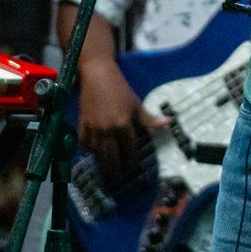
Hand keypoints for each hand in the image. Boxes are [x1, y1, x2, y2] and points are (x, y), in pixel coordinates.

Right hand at [77, 58, 162, 174]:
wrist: (97, 75)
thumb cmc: (119, 89)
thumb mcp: (136, 103)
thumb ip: (149, 118)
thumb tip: (168, 123)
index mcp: (123, 125)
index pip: (128, 149)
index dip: (131, 160)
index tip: (132, 168)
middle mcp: (107, 130)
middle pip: (111, 157)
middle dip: (115, 169)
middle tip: (118, 176)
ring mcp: (93, 129)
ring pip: (97, 153)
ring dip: (102, 162)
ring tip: (107, 170)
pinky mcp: (82, 125)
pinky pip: (84, 144)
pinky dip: (89, 150)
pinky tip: (94, 152)